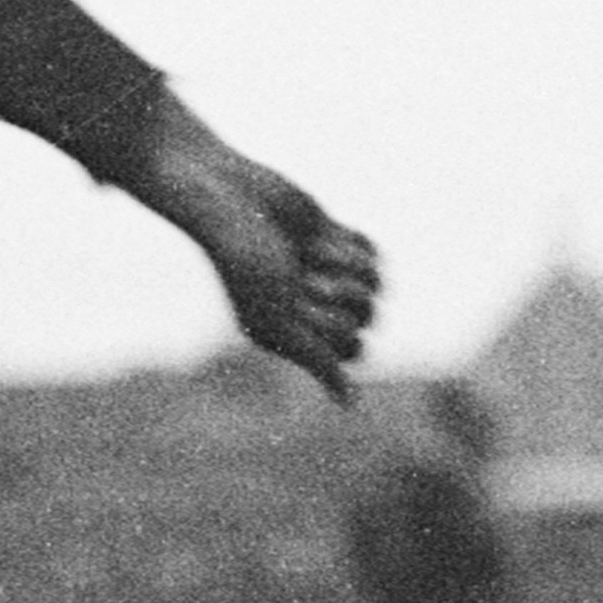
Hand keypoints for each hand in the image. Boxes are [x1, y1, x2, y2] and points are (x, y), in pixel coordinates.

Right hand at [140, 120, 383, 394]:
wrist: (226, 197)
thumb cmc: (243, 262)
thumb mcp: (277, 319)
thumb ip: (315, 361)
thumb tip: (350, 404)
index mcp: (296, 335)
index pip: (352, 349)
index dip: (336, 327)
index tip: (302, 304)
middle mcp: (312, 309)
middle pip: (367, 317)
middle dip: (342, 293)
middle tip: (304, 274)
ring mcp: (325, 273)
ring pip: (377, 285)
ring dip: (347, 265)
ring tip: (311, 252)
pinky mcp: (334, 239)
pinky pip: (375, 253)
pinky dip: (352, 243)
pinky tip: (323, 235)